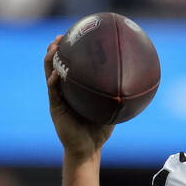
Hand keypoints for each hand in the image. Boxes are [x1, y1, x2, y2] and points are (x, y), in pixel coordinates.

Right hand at [44, 36, 112, 158]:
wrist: (88, 149)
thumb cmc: (99, 130)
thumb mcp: (110, 110)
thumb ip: (116, 97)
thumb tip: (135, 85)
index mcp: (75, 89)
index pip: (70, 66)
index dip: (70, 52)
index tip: (75, 36)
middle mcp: (64, 90)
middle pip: (56, 65)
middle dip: (56, 49)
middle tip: (61, 36)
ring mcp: (58, 98)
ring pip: (50, 74)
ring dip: (50, 60)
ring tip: (54, 49)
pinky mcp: (55, 108)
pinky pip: (53, 92)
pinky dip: (54, 82)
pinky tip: (56, 75)